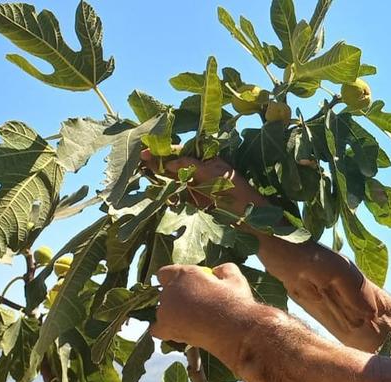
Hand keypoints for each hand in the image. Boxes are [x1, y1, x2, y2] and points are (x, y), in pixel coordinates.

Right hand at [139, 149, 266, 212]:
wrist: (251, 223)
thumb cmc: (239, 196)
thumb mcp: (216, 177)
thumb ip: (193, 167)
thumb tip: (170, 162)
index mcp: (208, 161)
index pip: (182, 152)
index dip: (164, 150)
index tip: (147, 149)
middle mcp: (200, 172)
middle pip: (175, 163)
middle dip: (157, 160)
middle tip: (139, 157)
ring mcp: (196, 188)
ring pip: (173, 178)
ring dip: (158, 175)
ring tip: (141, 170)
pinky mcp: (194, 203)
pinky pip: (176, 195)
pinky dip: (165, 192)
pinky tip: (153, 189)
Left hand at [151, 263, 274, 364]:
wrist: (234, 328)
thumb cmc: (236, 302)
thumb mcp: (235, 278)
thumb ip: (223, 270)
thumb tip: (218, 271)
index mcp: (183, 274)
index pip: (166, 273)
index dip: (177, 278)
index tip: (189, 284)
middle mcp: (170, 290)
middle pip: (165, 292)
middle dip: (177, 297)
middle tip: (195, 304)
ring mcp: (165, 310)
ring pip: (162, 310)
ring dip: (173, 313)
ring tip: (193, 320)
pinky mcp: (166, 328)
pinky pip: (157, 329)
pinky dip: (165, 330)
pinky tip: (178, 331)